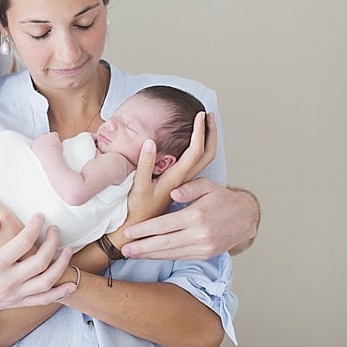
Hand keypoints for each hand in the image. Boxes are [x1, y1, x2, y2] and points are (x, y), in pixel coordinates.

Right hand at [0, 191, 74, 311]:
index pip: (23, 242)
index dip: (35, 226)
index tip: (39, 216)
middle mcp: (8, 281)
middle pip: (41, 261)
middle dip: (52, 242)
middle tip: (54, 229)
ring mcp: (14, 294)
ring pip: (47, 282)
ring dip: (61, 265)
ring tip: (67, 249)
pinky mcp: (17, 302)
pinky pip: (43, 300)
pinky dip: (60, 293)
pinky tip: (71, 284)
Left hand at [31, 131, 61, 157]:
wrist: (51, 157)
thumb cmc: (57, 153)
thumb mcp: (61, 146)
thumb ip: (58, 142)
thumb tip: (56, 143)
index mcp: (53, 134)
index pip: (53, 134)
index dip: (53, 139)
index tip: (53, 143)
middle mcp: (45, 135)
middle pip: (45, 135)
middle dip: (46, 139)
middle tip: (47, 146)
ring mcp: (39, 139)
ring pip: (38, 140)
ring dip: (40, 143)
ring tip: (43, 150)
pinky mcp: (34, 144)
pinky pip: (34, 145)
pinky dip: (36, 148)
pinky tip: (39, 152)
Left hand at [121, 179, 259, 260]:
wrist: (245, 217)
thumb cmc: (222, 198)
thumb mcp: (207, 185)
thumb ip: (189, 188)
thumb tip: (173, 193)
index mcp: (196, 216)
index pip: (164, 226)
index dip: (144, 230)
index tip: (128, 233)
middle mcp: (199, 235)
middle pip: (164, 244)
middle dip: (142, 248)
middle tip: (123, 249)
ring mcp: (203, 248)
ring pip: (171, 254)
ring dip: (150, 255)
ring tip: (132, 255)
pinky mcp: (205, 255)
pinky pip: (180, 257)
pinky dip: (164, 257)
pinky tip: (151, 256)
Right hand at [122, 111, 216, 229]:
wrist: (138, 232)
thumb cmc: (137, 210)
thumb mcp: (138, 187)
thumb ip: (144, 164)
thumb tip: (150, 141)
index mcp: (177, 178)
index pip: (195, 151)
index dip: (200, 131)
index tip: (201, 115)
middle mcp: (183, 179)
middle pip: (206, 154)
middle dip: (210, 132)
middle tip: (209, 114)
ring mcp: (181, 182)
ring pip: (202, 159)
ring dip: (205, 139)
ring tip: (204, 124)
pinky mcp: (176, 185)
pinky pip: (194, 164)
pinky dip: (197, 149)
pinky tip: (190, 143)